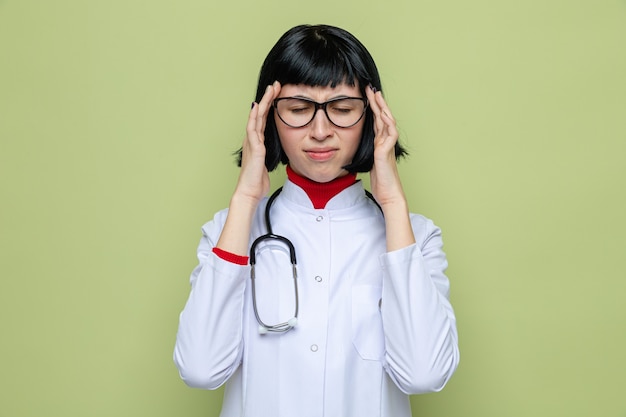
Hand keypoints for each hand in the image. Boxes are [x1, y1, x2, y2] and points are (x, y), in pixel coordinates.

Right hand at [216, 81, 281, 255]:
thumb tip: (275, 152)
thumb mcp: (267, 164)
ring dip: (264, 102)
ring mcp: (252, 142)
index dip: (270, 106)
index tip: (278, 94)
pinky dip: (255, 117)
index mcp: (257, 142)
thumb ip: (268, 155)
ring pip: (256, 117)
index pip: (264, 119)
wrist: (249, 192)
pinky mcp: (253, 148)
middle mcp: (253, 139)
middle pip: (260, 114)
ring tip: (271, 89)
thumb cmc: (257, 181)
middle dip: (268, 98)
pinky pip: (253, 129)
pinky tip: (259, 107)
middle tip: (275, 84)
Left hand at [365, 85, 404, 207]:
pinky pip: (389, 134)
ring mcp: (387, 146)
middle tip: (371, 88)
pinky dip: (387, 124)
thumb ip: (367, 151)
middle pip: (382, 117)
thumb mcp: (369, 162)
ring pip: (387, 122)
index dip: (372, 108)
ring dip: (382, 108)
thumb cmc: (381, 181)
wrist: (389, 193)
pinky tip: (384, 115)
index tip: (366, 96)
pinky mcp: (386, 152)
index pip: (376, 121)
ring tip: (377, 95)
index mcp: (380, 143)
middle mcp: (385, 142)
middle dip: (376, 102)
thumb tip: (355, 145)